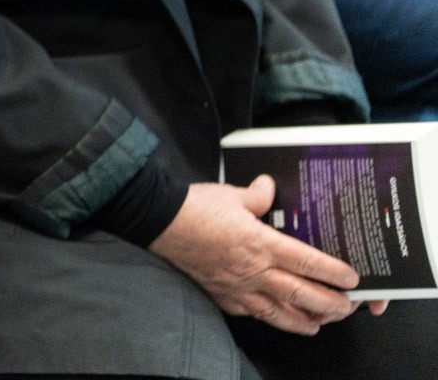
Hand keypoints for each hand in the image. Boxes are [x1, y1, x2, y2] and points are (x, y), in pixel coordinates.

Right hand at [150, 176, 363, 334]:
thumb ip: (258, 196)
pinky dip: (269, 317)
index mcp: (262, 243)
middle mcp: (255, 270)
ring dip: (305, 321)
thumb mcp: (231, 195)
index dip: (335, 273)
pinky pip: (252, 312)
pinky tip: (277, 316)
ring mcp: (239, 288)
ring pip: (281, 313)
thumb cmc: (195, 207)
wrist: (158, 222)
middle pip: (303, 295)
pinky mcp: (222, 296)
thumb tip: (270, 187)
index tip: (353, 279)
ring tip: (319, 323)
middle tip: (347, 306)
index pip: (309, 263)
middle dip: (331, 305)